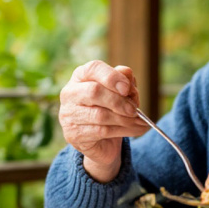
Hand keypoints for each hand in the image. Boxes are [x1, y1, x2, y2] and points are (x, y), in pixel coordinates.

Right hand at [58, 60, 147, 181]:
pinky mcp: (74, 134)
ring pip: (99, 115)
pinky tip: (137, 129)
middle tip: (134, 110)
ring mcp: (69, 114)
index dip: (112, 77)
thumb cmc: (109, 108)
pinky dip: (125, 131)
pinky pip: (102, 132)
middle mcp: (70, 93)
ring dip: (124, 119)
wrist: (99, 139)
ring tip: (139, 121)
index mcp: (81, 76)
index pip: (94, 68)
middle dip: (119, 101)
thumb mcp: (119, 91)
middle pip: (94, 91)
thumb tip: (128, 76)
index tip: (127, 88)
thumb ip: (124, 81)